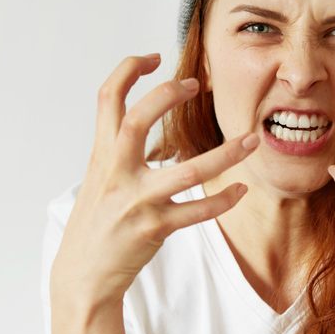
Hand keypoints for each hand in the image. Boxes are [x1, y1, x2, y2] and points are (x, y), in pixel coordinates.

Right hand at [50, 54, 260, 307]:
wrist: (82, 275)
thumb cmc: (96, 223)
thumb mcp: (99, 178)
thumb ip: (117, 148)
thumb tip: (141, 117)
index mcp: (102, 154)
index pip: (107, 97)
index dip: (128, 70)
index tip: (152, 58)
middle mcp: (116, 172)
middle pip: (139, 120)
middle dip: (167, 95)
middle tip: (195, 84)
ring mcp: (136, 201)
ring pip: (187, 171)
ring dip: (225, 153)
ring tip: (252, 139)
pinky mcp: (154, 228)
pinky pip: (197, 212)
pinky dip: (223, 200)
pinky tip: (240, 189)